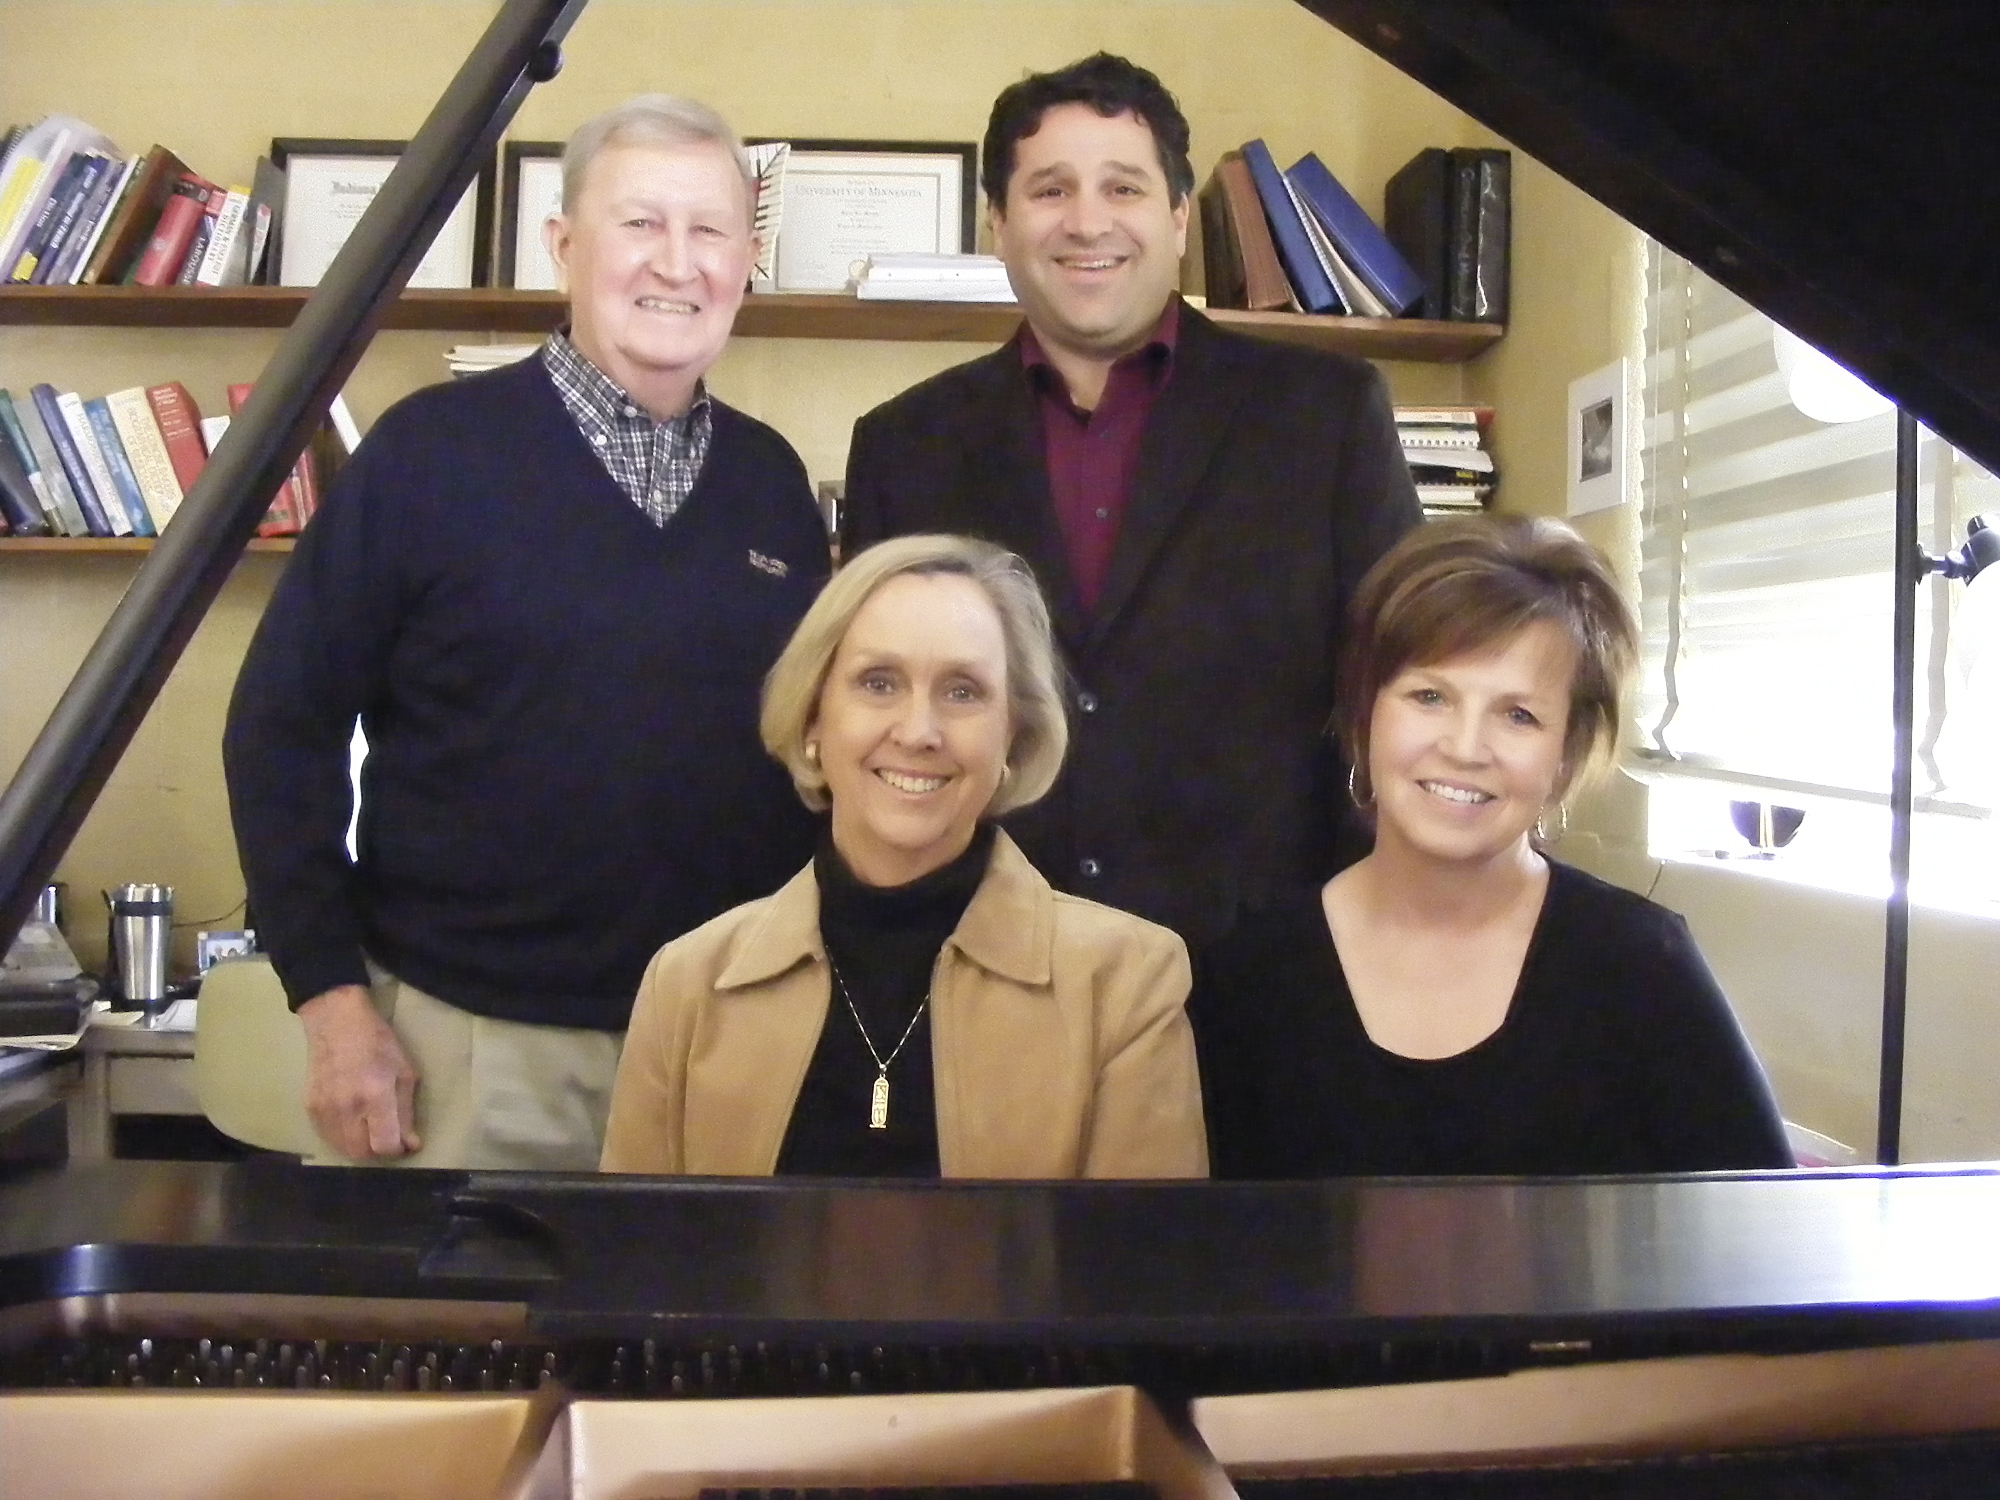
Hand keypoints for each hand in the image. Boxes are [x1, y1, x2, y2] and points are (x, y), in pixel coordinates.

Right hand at [297, 984, 420, 1159]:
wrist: (336, 1022)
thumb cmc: (378, 1042)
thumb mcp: (404, 1072)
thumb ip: (406, 1112)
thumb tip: (410, 1145)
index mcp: (375, 1095)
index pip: (384, 1145)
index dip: (397, 1149)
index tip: (405, 1142)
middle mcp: (347, 1107)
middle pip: (361, 1154)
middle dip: (378, 1151)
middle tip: (387, 1135)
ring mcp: (324, 1109)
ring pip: (342, 1149)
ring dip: (360, 1146)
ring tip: (370, 1128)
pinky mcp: (309, 1108)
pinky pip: (327, 1137)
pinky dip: (342, 1137)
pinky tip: (352, 1121)